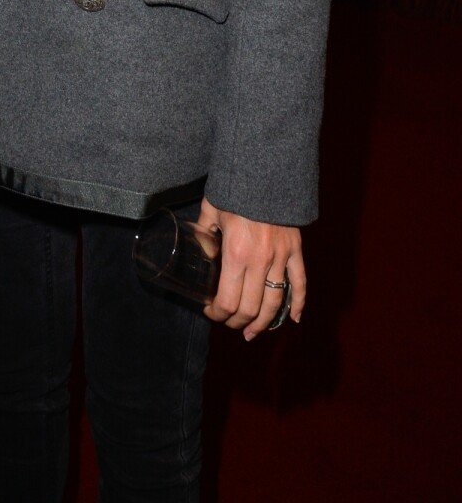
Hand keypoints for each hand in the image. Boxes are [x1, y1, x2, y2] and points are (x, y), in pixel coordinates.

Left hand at [198, 199, 305, 339]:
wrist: (264, 170)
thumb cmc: (234, 189)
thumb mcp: (211, 210)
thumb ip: (205, 233)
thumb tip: (201, 253)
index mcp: (235, 253)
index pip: (228, 300)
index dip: (218, 313)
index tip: (211, 312)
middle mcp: (260, 260)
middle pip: (251, 308)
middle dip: (237, 321)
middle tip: (229, 323)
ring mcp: (281, 257)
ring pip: (275, 303)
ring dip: (263, 323)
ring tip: (252, 332)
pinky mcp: (295, 250)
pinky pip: (300, 283)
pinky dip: (299, 304)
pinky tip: (294, 320)